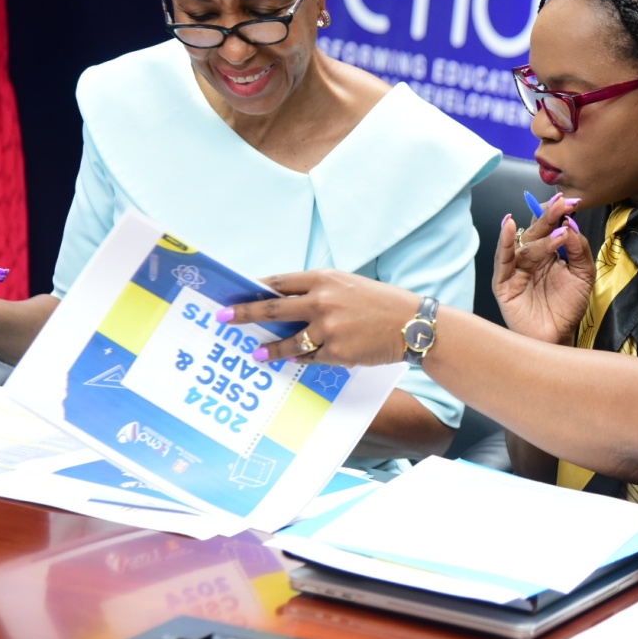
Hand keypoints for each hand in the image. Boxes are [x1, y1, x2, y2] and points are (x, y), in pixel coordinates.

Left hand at [216, 269, 416, 365]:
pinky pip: (310, 358)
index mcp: (325, 279)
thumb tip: (287, 303)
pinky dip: (300, 358)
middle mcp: (322, 301)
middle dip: (244, 314)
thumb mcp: (350, 285)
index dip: (256, 288)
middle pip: (272, 309)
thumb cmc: (382, 303)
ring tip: (257, 353)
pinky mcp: (337, 352)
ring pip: (288, 341)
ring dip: (269, 348)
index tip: (237, 293)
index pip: (280, 283)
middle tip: (224, 318)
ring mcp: (328, 328)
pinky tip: (292, 359)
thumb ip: (320, 291)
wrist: (413, 324)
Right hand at [493, 195, 594, 343]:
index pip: (551, 227)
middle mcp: (531, 257)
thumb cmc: (568, 307)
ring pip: (525, 245)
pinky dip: (505, 242)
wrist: (558, 338)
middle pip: (537, 231)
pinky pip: (503, 260)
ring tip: (554, 227)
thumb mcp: (583, 275)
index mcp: (549, 253)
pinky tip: (509, 226)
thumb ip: (579, 250)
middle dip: (549, 216)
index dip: (558, 214)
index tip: (571, 201)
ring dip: (539, 235)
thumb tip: (571, 225)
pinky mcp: (503, 282)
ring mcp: (516, 269)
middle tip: (562, 203)